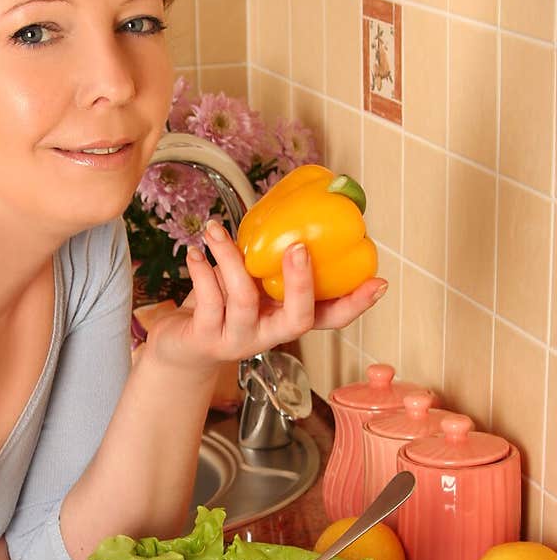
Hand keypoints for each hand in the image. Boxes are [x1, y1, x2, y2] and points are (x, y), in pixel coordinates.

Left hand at [142, 218, 386, 374]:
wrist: (181, 347)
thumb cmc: (221, 306)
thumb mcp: (252, 283)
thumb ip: (270, 262)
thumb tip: (294, 212)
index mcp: (286, 317)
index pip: (332, 319)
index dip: (356, 304)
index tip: (379, 281)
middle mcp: (268, 334)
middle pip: (299, 319)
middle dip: (301, 283)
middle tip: (299, 247)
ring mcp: (238, 340)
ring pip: (243, 300)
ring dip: (229, 258)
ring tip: (216, 230)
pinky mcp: (206, 339)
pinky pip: (208, 299)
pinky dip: (201, 270)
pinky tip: (195, 253)